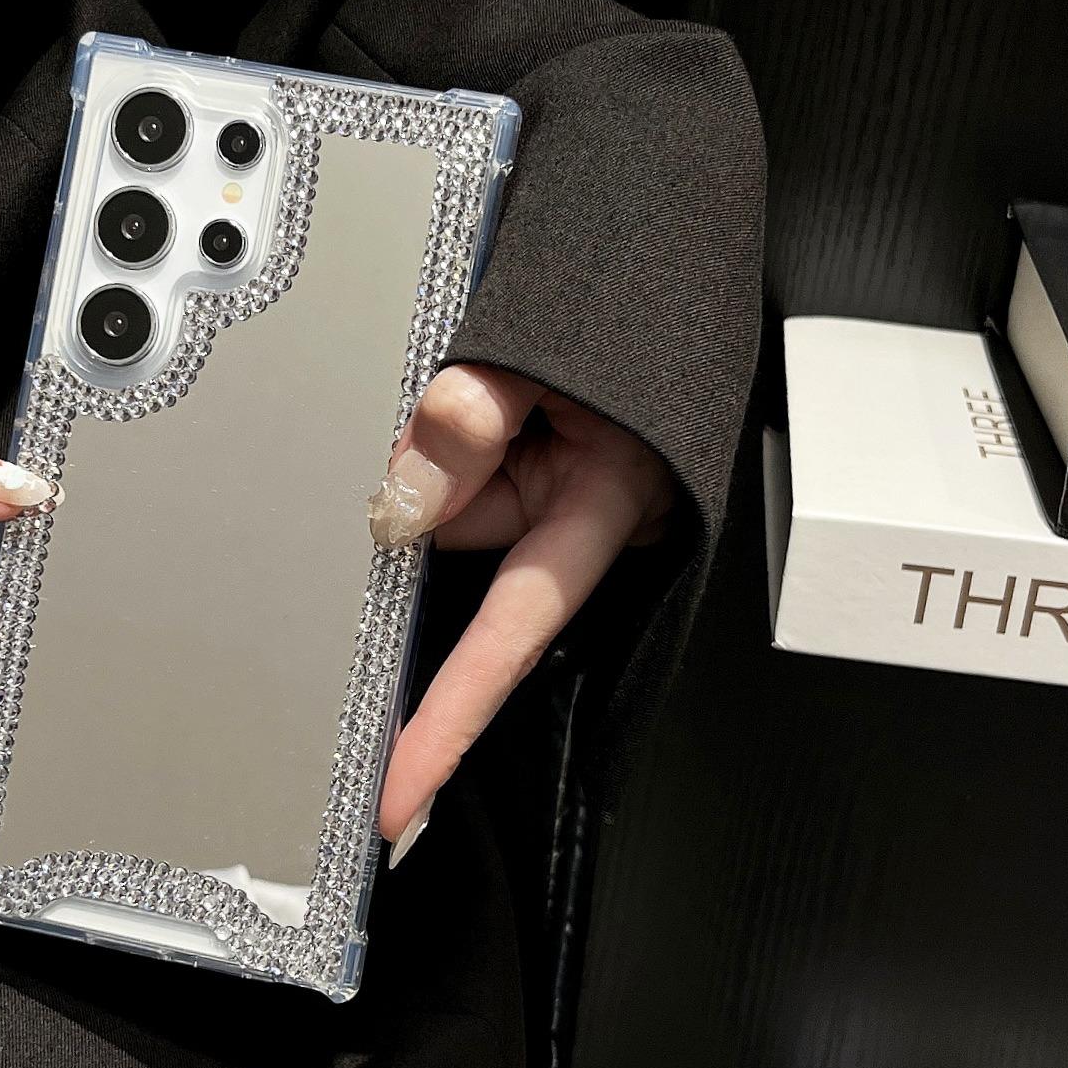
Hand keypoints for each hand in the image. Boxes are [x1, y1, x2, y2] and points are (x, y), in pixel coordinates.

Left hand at [368, 364, 675, 863]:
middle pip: (463, 555)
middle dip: (436, 498)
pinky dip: (454, 450)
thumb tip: (400, 499)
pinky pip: (465, 480)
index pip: (507, 638)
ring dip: (444, 454)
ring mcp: (558, 502)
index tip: (397, 793)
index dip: (449, 723)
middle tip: (472, 411)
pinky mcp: (537, 480)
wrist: (671, 274)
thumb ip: (471, 413)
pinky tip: (488, 409)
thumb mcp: (551, 350)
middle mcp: (583, 523)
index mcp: (605, 508)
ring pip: (453, 507)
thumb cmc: (635, 316)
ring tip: (500, 390)